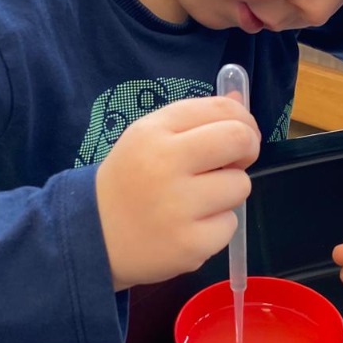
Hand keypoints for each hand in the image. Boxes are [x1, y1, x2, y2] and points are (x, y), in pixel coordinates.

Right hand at [96, 95, 259, 290]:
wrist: (94, 237)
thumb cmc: (129, 182)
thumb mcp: (148, 138)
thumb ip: (194, 118)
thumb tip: (240, 98)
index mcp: (154, 132)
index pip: (221, 109)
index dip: (243, 120)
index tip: (240, 135)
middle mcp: (165, 164)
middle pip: (238, 140)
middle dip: (247, 149)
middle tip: (233, 164)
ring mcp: (178, 207)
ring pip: (240, 186)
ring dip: (228, 193)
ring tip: (198, 201)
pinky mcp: (191, 244)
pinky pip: (230, 225)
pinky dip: (217, 227)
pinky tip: (190, 228)